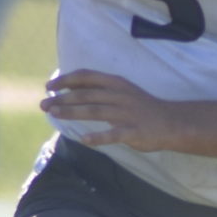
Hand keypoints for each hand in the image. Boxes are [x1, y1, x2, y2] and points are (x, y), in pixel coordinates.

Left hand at [42, 68, 179, 150]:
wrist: (172, 122)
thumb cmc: (142, 107)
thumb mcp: (122, 91)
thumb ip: (100, 90)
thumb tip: (71, 90)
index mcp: (116, 83)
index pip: (87, 77)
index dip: (66, 80)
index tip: (49, 86)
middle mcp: (120, 96)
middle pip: (87, 94)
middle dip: (63, 98)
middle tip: (43, 104)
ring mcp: (127, 114)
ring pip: (95, 111)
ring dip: (73, 112)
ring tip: (54, 115)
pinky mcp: (134, 132)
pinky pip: (114, 134)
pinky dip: (98, 137)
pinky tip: (84, 140)